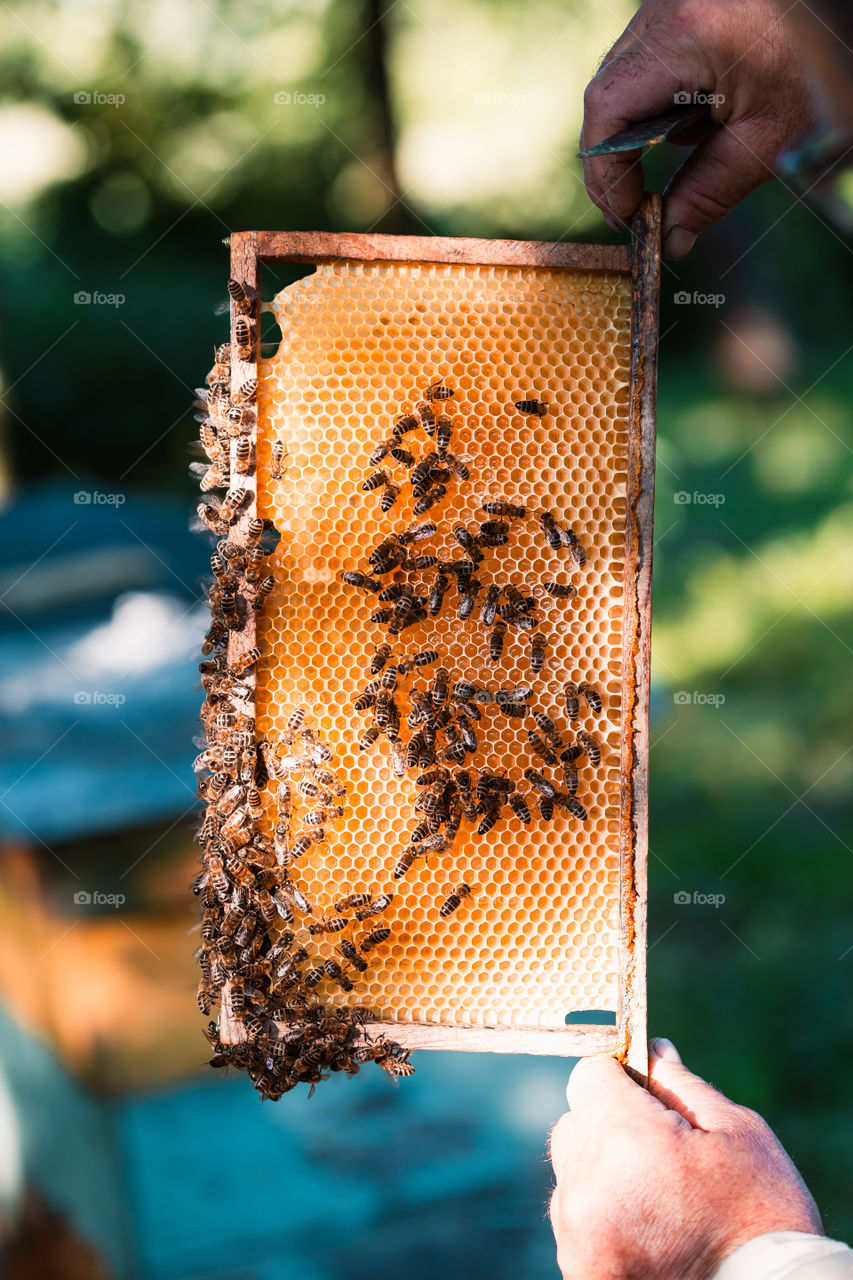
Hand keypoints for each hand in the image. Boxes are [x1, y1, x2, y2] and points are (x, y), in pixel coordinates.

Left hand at [549, 1040, 821, 1279]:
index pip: (588, 1076)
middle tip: (662, 1153)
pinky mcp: (580, 1269)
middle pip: (574, 1123)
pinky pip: (574, 1218)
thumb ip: (681, 1085)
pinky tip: (648, 1228)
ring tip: (659, 1197)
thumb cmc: (762, 1217)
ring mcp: (577, 1235)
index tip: (644, 1094)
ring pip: (572, 1172)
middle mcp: (587, 1187)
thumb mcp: (737, 1134)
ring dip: (602, 1171)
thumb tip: (651, 1049)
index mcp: (625, 1140)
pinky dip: (601, 1214)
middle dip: (609, 1125)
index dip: (618, 1077)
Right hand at [580, 0, 816, 256]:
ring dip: (641, 126)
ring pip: (624, 77)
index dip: (605, 171)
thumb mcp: (767, 141)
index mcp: (684, 39)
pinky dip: (663, 98)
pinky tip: (702, 113)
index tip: (627, 215)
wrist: (840, 22)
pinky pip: (649, 60)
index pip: (608, 110)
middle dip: (618, 156)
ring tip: (689, 148)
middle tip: (637, 206)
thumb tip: (669, 238)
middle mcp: (666, 10)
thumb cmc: (817, 70)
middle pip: (607, 94)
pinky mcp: (683, 6)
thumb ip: (709, 192)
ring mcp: (671, 2)